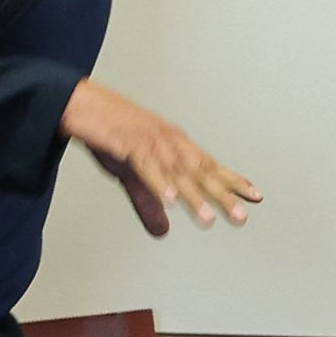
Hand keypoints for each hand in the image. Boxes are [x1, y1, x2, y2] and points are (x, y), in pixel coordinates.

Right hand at [60, 79, 261, 235]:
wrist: (80, 106)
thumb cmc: (108, 133)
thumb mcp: (130, 174)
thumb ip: (149, 202)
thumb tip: (164, 230)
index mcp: (173, 144)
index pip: (209, 165)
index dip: (232, 181)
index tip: (255, 196)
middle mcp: (168, 141)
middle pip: (199, 172)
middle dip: (221, 195)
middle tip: (240, 216)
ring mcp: (149, 141)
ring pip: (176, 173)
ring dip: (193, 196)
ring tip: (207, 218)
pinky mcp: (127, 144)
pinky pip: (146, 166)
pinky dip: (158, 183)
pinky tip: (169, 199)